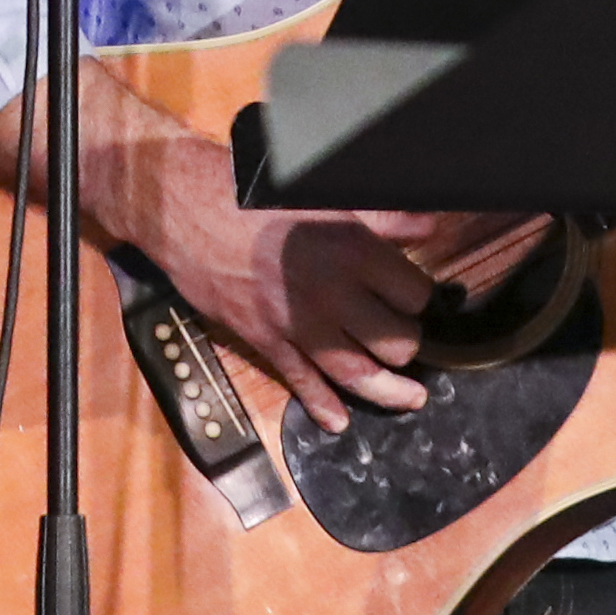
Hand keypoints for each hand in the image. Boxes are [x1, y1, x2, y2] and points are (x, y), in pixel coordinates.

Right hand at [87, 117, 443, 428]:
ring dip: (388, 392)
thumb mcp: (325, 194)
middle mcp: (332, 292)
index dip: (421, 299)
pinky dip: (323, 405)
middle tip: (410, 343)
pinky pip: (301, 381)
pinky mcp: (265, 339)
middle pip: (394, 341)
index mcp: (353, 249)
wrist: (186, 207)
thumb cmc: (253, 194)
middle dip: (408, 346)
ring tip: (411, 399)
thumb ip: (382, 216)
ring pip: (356, 372)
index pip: (414, 294)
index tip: (418, 300)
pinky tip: (338, 421)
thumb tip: (429, 225)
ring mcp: (297, 322)